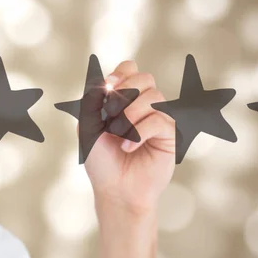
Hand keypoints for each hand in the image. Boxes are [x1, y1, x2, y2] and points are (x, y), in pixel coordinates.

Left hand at [80, 60, 175, 215]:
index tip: (108, 86)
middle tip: (110, 115)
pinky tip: (128, 147)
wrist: (115, 189)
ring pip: (154, 96)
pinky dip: (139, 132)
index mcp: (123, 99)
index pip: (130, 69)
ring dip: (130, 114)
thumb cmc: (101, 160)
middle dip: (124, 93)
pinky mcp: (170, 134)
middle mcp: (143, 105)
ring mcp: (159, 118)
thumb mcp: (87, 126)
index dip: (121, 73)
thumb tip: (107, 81)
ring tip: (118, 134)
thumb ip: (93, 100)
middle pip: (144, 78)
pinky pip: (160, 119)